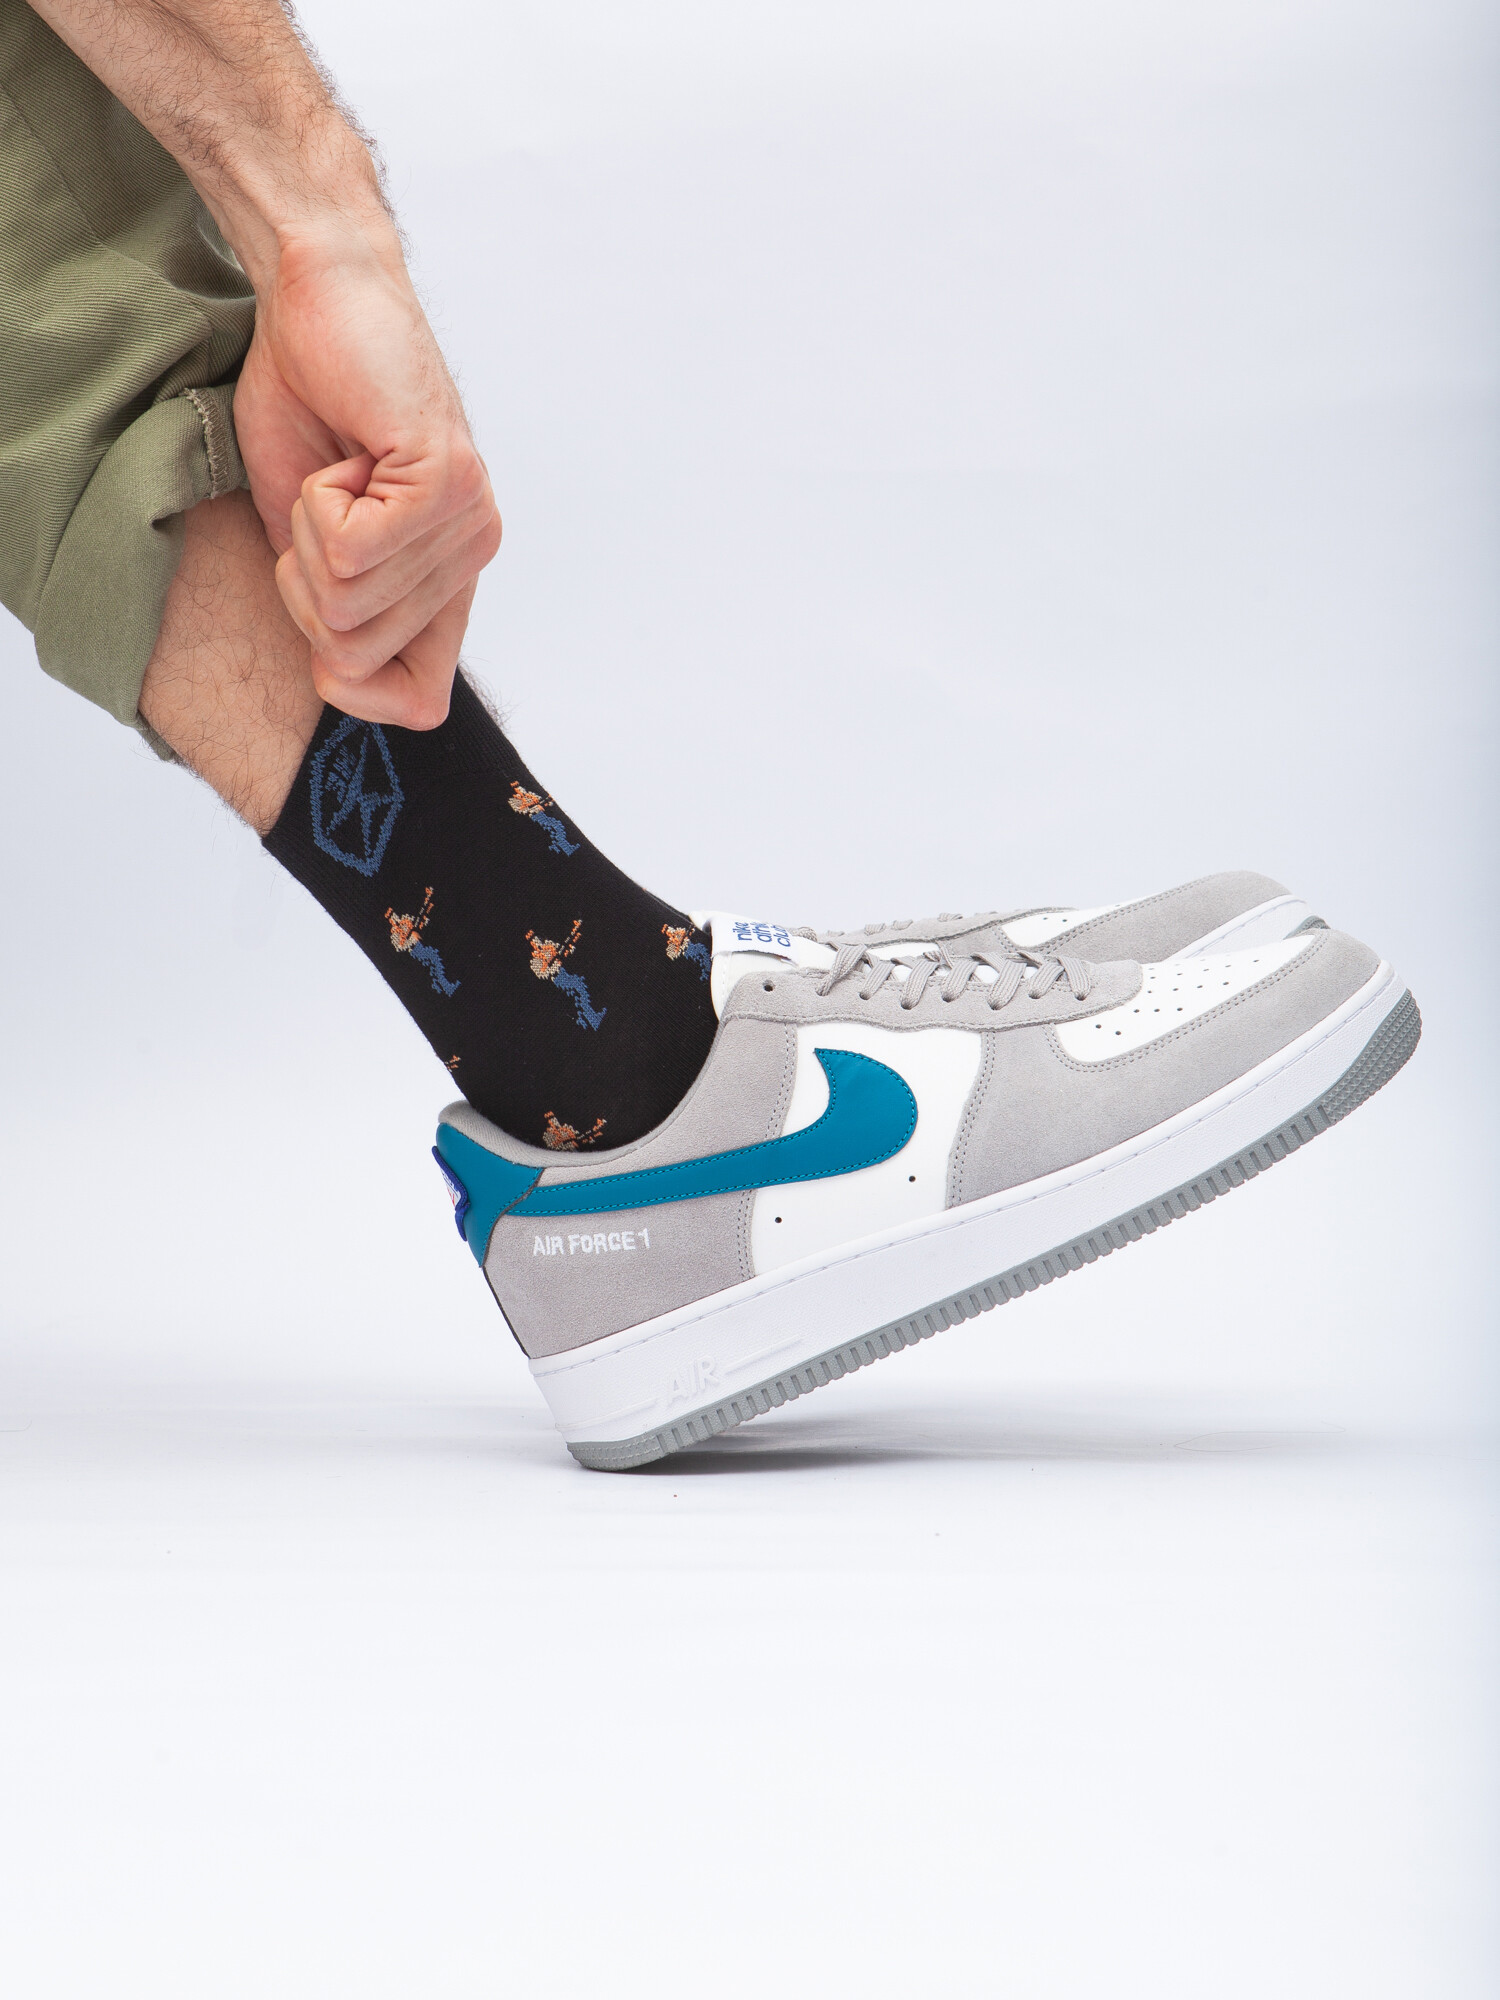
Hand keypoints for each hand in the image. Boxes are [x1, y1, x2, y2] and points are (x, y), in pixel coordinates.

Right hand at [234, 221, 501, 728]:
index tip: (321, 601)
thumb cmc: (311, 401)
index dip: (351, 685)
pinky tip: (345, 452)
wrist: (318, 296)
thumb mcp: (311, 537)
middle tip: (320, 505)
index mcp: (445, 580)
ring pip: (349, 603)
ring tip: (338, 469)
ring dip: (308, 533)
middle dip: (305, 585)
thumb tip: (341, 679)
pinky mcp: (446, 482)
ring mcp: (467, 521)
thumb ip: (336, 610)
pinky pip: (352, 549)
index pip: (423, 703)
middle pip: (356, 652)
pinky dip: (315, 503)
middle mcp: (471, 557)